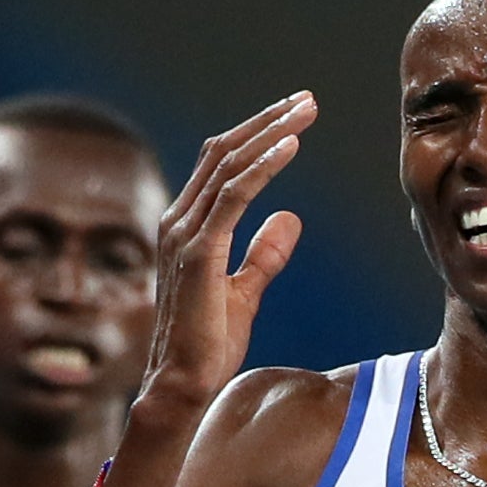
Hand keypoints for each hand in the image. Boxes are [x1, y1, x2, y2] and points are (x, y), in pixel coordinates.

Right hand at [132, 92, 317, 436]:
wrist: (181, 386)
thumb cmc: (207, 345)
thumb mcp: (245, 292)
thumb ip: (264, 254)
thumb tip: (291, 218)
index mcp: (188, 227)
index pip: (221, 164)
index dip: (257, 135)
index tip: (294, 116)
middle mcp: (180, 222)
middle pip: (224, 153)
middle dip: (267, 121)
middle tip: (307, 100)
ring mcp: (185, 236)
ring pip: (228, 166)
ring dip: (269, 134)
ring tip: (305, 113)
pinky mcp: (199, 255)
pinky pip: (232, 197)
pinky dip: (262, 168)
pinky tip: (289, 148)